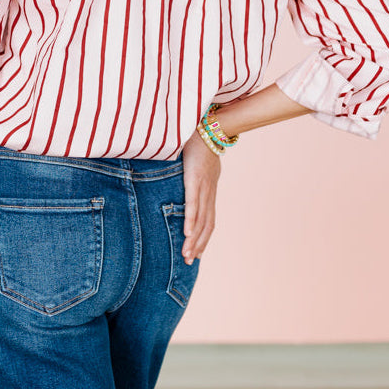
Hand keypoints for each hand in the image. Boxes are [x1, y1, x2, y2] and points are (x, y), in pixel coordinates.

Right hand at [180, 126, 221, 263]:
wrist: (208, 127)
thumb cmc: (198, 144)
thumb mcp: (195, 164)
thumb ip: (189, 175)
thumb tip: (180, 179)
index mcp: (209, 190)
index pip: (208, 220)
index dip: (203, 238)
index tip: (195, 253)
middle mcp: (208, 192)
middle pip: (206, 225)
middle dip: (198, 245)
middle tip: (188, 261)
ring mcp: (203, 186)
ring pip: (200, 219)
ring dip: (193, 239)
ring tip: (186, 255)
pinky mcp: (196, 179)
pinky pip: (193, 203)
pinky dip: (190, 220)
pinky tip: (187, 233)